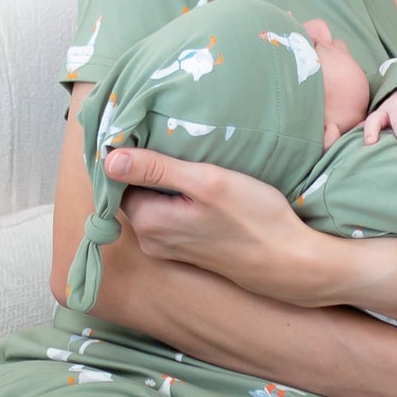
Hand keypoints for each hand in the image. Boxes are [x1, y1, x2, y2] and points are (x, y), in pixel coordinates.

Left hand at [104, 146, 321, 301]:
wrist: (288, 262)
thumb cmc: (253, 219)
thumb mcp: (206, 182)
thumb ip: (156, 169)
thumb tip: (109, 158)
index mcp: (148, 221)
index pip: (118, 179)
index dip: (132, 154)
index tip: (152, 133)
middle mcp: (150, 239)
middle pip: (134, 191)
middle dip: (149, 168)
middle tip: (177, 143)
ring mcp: (168, 248)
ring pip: (154, 202)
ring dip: (167, 183)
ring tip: (194, 164)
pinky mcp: (187, 250)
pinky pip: (169, 216)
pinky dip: (179, 199)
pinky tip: (202, 188)